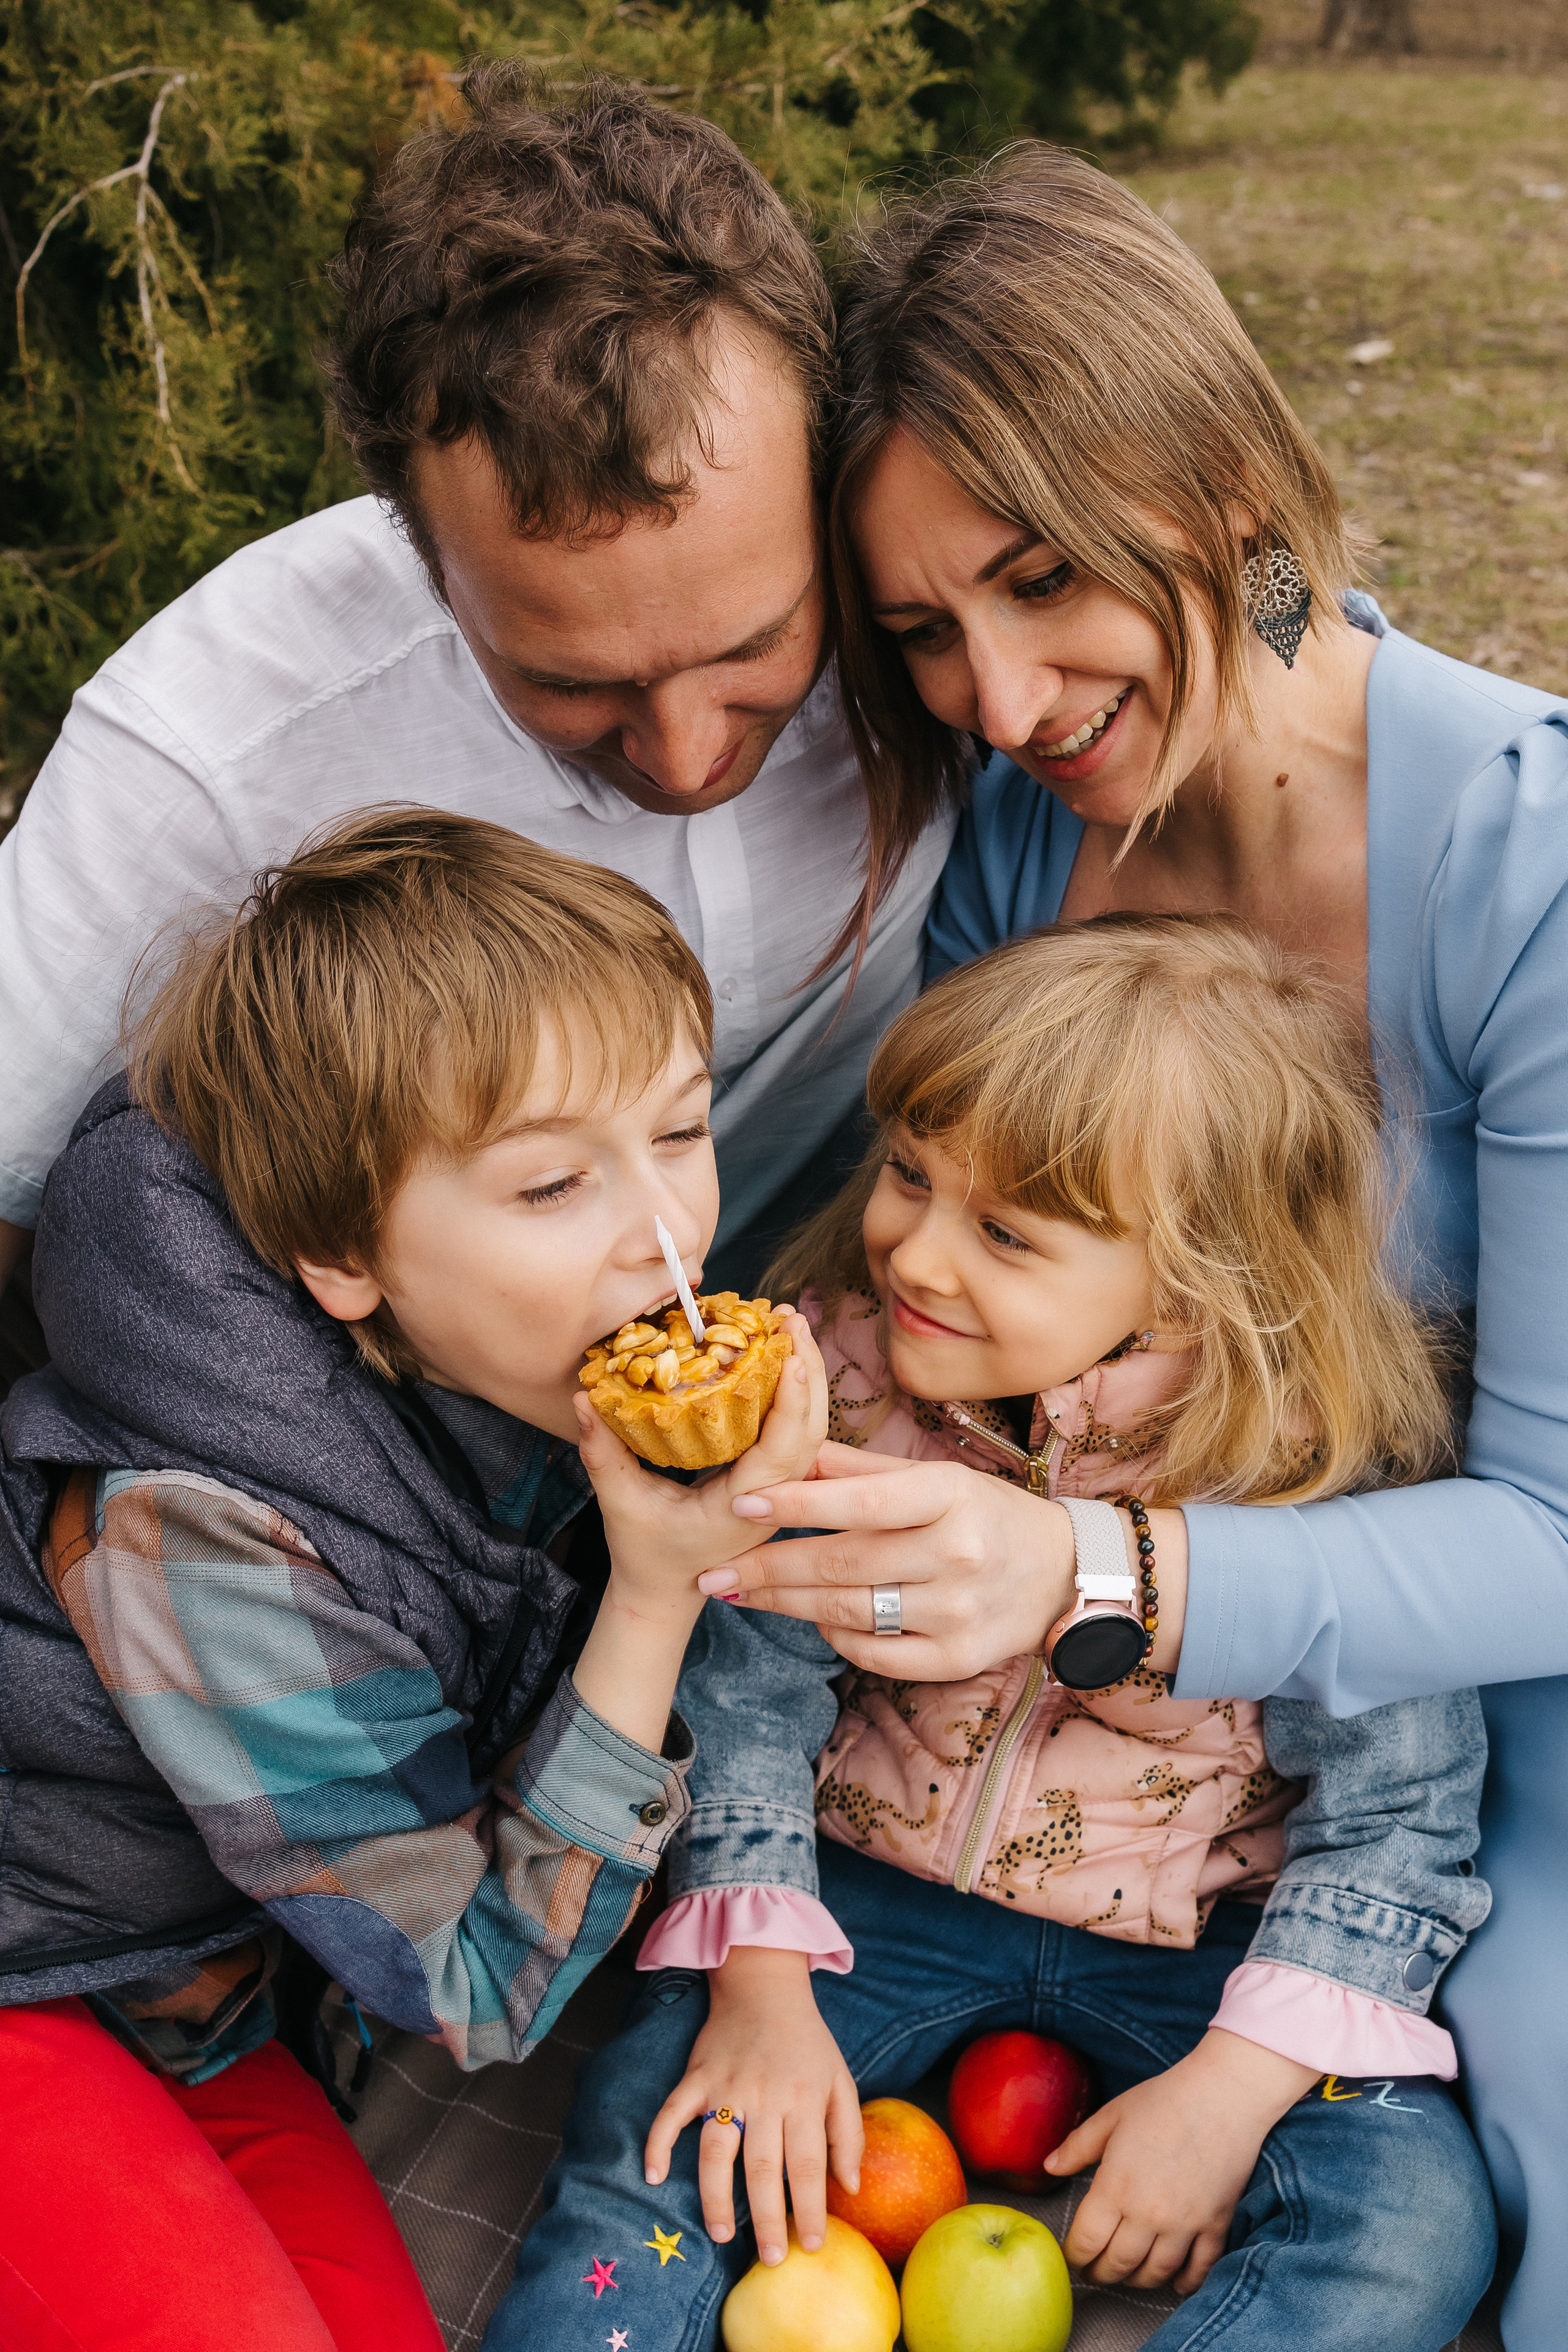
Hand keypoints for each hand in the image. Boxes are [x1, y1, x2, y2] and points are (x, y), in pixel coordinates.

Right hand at [573, 1308, 828, 1611]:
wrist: (667, 1589)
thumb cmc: (645, 1551)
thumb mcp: (619, 1503)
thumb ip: (602, 1453)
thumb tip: (583, 1398)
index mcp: (743, 1508)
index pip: (782, 1452)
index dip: (791, 1403)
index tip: (790, 1354)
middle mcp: (773, 1499)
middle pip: (811, 1432)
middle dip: (808, 1371)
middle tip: (792, 1317)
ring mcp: (779, 1491)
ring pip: (810, 1431)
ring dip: (806, 1377)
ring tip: (791, 1324)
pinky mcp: (774, 1481)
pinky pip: (795, 1434)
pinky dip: (795, 1394)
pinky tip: (782, 1357)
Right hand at [642, 1947, 863, 2265]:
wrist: (764, 1986)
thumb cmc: (807, 2041)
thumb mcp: (840, 2079)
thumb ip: (848, 2133)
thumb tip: (849, 2187)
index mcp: (803, 2097)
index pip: (808, 2164)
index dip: (811, 2208)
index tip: (813, 2244)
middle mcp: (765, 2096)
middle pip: (763, 2167)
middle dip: (767, 2218)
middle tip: (770, 2257)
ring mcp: (726, 2086)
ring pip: (717, 2150)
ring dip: (716, 2196)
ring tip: (720, 2235)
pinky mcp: (696, 2076)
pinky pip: (672, 2112)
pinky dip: (659, 2142)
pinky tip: (653, 2175)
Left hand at [692, 1443, 1076, 1678]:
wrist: (1062, 1572)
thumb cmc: (985, 1515)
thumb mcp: (933, 1478)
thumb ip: (860, 1471)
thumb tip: (789, 1450)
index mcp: (948, 1497)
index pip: (860, 1503)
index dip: (795, 1504)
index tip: (740, 1503)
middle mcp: (956, 1555)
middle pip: (841, 1565)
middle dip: (768, 1569)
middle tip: (712, 1572)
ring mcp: (957, 1612)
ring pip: (849, 1612)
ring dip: (786, 1605)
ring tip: (740, 1594)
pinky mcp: (957, 1658)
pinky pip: (876, 1655)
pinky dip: (835, 1638)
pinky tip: (810, 1621)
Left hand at [1044, 2030, 1318, 2293]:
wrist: (1224, 2095)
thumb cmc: (1163, 2100)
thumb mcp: (1111, 2115)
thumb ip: (1077, 2146)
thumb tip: (1048, 2167)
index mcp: (1116, 2186)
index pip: (1087, 2241)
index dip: (1074, 2256)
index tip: (1071, 2257)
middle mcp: (1148, 2214)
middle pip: (1118, 2264)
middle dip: (1101, 2273)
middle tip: (1093, 2272)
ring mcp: (1185, 2224)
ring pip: (1155, 2273)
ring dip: (1137, 2280)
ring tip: (1127, 2274)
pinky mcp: (1216, 2225)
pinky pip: (1200, 2269)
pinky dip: (1185, 2283)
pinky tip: (1174, 2283)